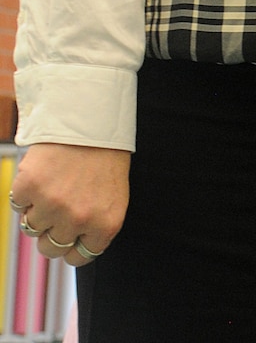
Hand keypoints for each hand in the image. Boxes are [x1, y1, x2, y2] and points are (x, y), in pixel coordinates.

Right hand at [12, 142, 128, 267]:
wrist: (91, 123)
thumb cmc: (104, 159)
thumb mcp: (112, 197)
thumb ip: (94, 225)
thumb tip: (71, 249)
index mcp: (105, 224)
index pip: (79, 258)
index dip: (70, 247)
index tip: (68, 237)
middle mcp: (79, 219)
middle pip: (50, 248)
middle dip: (50, 233)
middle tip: (58, 210)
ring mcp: (52, 205)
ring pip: (31, 227)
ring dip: (37, 210)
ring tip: (54, 185)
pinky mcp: (29, 188)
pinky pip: (17, 204)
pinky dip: (24, 192)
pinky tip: (42, 175)